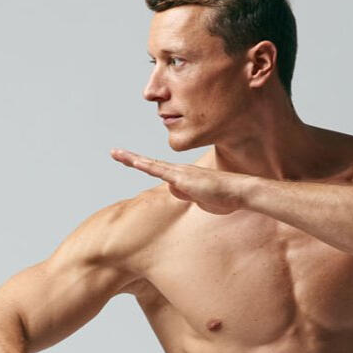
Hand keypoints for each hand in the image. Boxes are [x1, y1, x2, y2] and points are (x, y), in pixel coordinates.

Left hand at [110, 148, 249, 214]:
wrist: (239, 192)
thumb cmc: (224, 197)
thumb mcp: (201, 200)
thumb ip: (186, 195)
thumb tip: (175, 190)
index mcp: (184, 177)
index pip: (159, 170)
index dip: (144, 165)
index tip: (130, 160)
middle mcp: (180, 171)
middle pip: (150, 164)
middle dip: (131, 158)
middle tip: (114, 152)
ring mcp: (181, 173)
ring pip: (152, 165)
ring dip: (133, 160)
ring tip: (115, 153)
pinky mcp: (183, 178)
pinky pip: (160, 171)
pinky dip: (146, 166)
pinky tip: (134, 162)